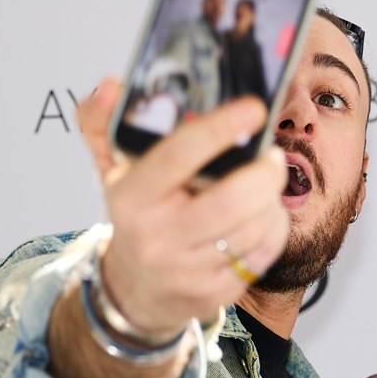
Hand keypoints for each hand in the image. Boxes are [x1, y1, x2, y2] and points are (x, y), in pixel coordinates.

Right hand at [75, 79, 288, 339]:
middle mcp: (158, 238)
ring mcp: (188, 271)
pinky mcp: (215, 293)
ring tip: (265, 183)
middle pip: (231, 200)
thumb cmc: (136, 217)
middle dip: (264, 172)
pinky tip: (262, 215)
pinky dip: (272, 227)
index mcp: (131, 199)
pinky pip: (262, 253)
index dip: (220, 128)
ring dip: (271, 199)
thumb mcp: (112, 171)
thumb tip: (110, 85)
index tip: (253, 108)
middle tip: (271, 155)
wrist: (135, 291)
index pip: (179, 156)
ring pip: (253, 227)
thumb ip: (104, 123)